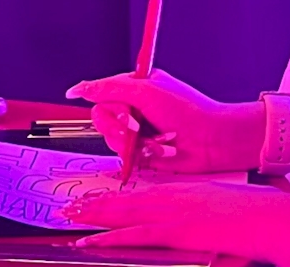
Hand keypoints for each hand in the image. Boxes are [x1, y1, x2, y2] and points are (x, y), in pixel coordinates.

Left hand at [63, 182, 289, 265]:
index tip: (92, 198)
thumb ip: (195, 215)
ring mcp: (171, 213)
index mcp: (181, 191)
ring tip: (68, 219)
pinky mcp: (174, 231)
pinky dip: (108, 239)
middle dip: (93, 204)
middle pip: (123, 200)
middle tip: (68, 207)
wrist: (270, 217)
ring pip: (122, 214)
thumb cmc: (252, 214)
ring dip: (92, 217)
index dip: (112, 196)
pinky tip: (88, 243)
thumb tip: (182, 226)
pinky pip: (132, 236)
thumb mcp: (216, 208)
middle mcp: (171, 197)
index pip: (138, 193)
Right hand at [66, 70, 264, 173]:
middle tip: (138, 127)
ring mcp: (136, 131)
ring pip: (110, 140)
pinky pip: (122, 156)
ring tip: (153, 140)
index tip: (127, 113)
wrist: (209, 141)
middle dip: (119, 128)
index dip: (111, 108)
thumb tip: (81, 89)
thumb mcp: (146, 92)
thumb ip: (111, 89)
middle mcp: (133, 108)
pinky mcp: (139, 152)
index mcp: (135, 87)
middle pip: (102, 120)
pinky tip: (155, 151)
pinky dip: (138, 155)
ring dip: (131, 142)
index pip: (102, 96)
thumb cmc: (187, 112)